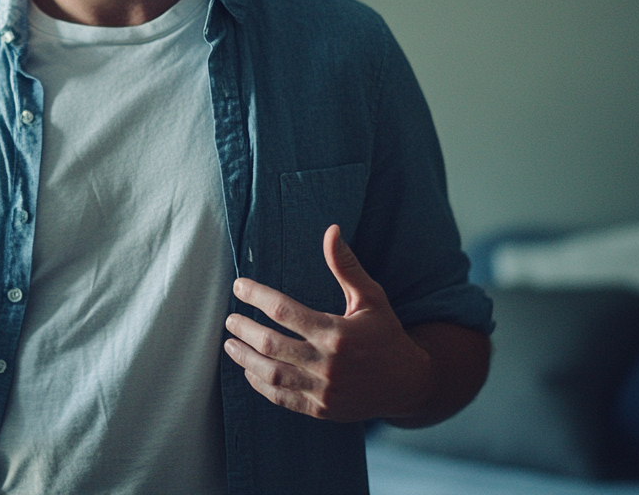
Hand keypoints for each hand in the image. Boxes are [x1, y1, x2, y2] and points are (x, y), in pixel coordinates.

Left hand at [223, 224, 431, 422]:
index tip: (239, 286)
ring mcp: (323, 390)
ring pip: (271, 374)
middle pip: (271, 344)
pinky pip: (282, 398)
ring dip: (245, 358)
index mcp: (337, 333)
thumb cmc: (386, 334)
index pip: (284, 311)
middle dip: (245, 329)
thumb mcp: (371, 297)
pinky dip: (261, 384)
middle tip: (230, 319)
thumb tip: (331, 230)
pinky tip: (249, 370)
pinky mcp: (321, 409)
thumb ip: (346, 266)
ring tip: (230, 345)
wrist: (408, 385)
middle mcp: (328, 363)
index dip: (257, 296)